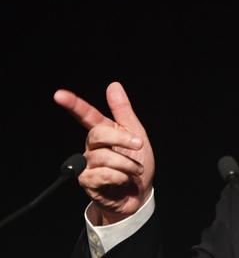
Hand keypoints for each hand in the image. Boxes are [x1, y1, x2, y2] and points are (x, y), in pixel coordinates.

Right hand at [54, 82, 154, 224]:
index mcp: (102, 132)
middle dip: (122, 139)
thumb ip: (123, 111)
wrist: (140, 193)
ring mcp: (86, 164)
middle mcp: (91, 146)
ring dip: (127, 164)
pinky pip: (104, 174)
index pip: (85, 115)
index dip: (73, 104)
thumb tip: (113, 85)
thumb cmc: (138, 162)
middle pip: (98, 134)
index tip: (59, 94)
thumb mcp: (137, 134)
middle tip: (139, 145)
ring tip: (134, 171)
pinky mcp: (87, 182)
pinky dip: (120, 177)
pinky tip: (122, 181)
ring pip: (105, 157)